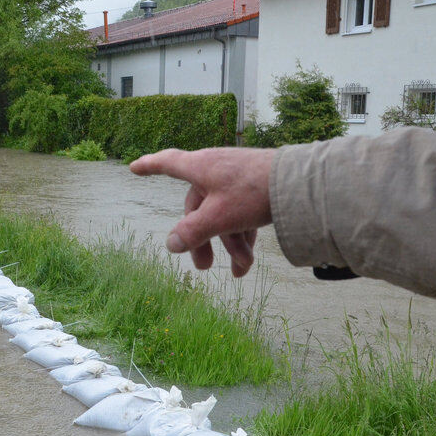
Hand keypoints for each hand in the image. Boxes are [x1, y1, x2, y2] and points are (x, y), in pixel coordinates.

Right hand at [130, 147, 275, 277]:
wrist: (302, 183)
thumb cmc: (254, 192)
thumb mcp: (218, 218)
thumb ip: (192, 232)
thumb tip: (171, 245)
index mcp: (201, 167)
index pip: (168, 163)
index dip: (150, 165)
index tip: (134, 167)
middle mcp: (216, 170)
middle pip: (198, 207)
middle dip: (202, 240)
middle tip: (205, 268)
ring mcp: (237, 178)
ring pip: (222, 214)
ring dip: (229, 245)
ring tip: (241, 271)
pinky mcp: (256, 187)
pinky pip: (240, 213)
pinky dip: (243, 235)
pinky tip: (251, 259)